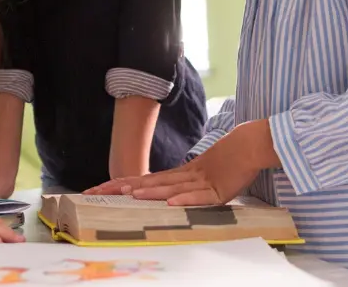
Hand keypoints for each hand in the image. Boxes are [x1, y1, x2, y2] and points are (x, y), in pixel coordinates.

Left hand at [86, 120, 278, 205]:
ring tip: (129, 195)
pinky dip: (185, 199)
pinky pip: (199, 197)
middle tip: (96, 192)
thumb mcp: (202, 174)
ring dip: (150, 192)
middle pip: (149, 183)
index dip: (121, 184)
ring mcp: (201, 182)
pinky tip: (171, 203)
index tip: (98, 189)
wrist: (250, 144)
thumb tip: (167, 195)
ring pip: (171, 188)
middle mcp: (184, 178)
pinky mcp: (218, 190)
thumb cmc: (229, 158)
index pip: (144, 180)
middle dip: (121, 189)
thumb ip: (185, 183)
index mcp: (179, 175)